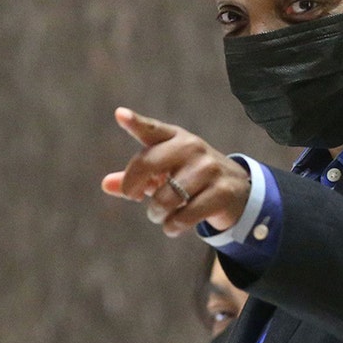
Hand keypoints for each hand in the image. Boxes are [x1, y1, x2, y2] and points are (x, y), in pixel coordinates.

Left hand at [101, 107, 251, 236]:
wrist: (237, 189)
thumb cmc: (190, 178)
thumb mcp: (165, 172)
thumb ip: (136, 177)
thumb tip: (106, 184)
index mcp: (175, 138)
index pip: (152, 130)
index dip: (135, 123)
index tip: (120, 115)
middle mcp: (191, 148)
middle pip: (148, 164)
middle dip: (132, 187)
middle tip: (134, 197)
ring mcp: (208, 169)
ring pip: (165, 198)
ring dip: (156, 214)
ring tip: (161, 215)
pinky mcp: (221, 192)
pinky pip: (183, 217)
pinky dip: (172, 227)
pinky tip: (174, 226)